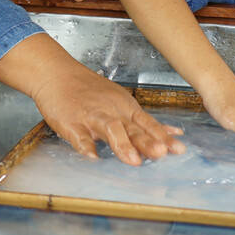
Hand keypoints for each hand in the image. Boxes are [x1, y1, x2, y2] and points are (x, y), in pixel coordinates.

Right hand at [31, 65, 184, 166]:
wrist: (57, 73)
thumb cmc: (89, 90)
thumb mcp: (121, 101)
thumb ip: (145, 121)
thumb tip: (174, 134)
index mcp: (125, 108)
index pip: (148, 124)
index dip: (162, 136)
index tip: (178, 149)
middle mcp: (112, 112)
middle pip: (133, 128)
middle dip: (147, 142)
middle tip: (160, 154)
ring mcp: (92, 117)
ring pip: (110, 129)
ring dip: (122, 145)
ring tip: (133, 161)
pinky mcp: (71, 123)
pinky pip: (79, 136)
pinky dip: (86, 146)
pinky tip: (92, 156)